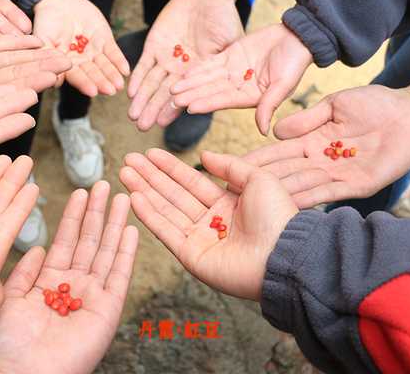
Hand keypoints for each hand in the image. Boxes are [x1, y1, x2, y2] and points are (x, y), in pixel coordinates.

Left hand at [0, 181, 138, 373]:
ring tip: (123, 197)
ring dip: (115, 224)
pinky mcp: (107, 309)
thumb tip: (36, 248)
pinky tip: (131, 229)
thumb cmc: (7, 348)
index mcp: (50, 282)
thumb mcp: (4, 301)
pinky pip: (119, 275)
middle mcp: (74, 286)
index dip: (74, 216)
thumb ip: (21, 274)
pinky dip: (126, 252)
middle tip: (106, 183)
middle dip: (98, 212)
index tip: (81, 191)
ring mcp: (93, 296)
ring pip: (107, 251)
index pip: (65, 240)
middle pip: (90, 241)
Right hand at [33, 0, 129, 96]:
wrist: (58, 1)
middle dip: (102, 81)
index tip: (93, 91)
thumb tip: (53, 81)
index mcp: (66, 63)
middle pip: (93, 73)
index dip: (84, 83)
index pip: (76, 75)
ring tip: (119, 84)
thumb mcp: (43, 40)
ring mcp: (94, 51)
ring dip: (112, 74)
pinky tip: (125, 70)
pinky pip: (113, 52)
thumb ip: (47, 58)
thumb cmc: (46, 22)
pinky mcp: (105, 40)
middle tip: (110, 91)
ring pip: (105, 65)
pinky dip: (119, 60)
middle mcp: (81, 60)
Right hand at [120, 149, 296, 299]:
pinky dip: (149, 215)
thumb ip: (230, 166)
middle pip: (173, 194)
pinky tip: (134, 197)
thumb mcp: (259, 180)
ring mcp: (199, 239)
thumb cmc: (278, 217)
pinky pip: (166, 231)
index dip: (170, 167)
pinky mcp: (191, 256)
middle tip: (128, 160)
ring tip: (124, 173)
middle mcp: (210, 221)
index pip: (190, 181)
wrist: (284, 254)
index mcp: (227, 204)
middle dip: (150, 177)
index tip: (150, 153)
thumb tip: (205, 155)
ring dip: (144, 191)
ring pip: (165, 210)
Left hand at [128, 0, 242, 130]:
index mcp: (200, 74)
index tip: (162, 124)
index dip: (173, 109)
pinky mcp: (154, 46)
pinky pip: (144, 65)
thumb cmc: (224, 17)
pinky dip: (137, 77)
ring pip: (152, 83)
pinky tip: (130, 92)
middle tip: (141, 127)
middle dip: (153, 110)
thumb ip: (226, 63)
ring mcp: (168, 60)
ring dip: (142, 99)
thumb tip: (227, 84)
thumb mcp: (231, 42)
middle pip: (165, 94)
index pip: (186, 95)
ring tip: (133, 116)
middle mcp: (181, 72)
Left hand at [171, 23, 312, 134]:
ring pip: (207, 79)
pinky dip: (197, 69)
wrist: (298, 36)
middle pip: (211, 92)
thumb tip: (264, 132)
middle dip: (192, 96)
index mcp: (251, 97)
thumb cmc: (295, 62)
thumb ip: (269, 105)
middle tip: (171, 101)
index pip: (224, 101)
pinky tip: (183, 74)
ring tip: (172, 89)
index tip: (189, 108)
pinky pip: (210, 63)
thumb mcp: (284, 85)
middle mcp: (239, 87)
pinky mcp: (230, 56)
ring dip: (190, 84)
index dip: (207, 104)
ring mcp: (233, 72)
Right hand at [241, 82, 409, 207]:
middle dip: (255, 184)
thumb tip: (274, 131)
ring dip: (276, 196)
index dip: (253, 161)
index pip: (276, 153)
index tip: (226, 166)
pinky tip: (287, 205)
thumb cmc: (375, 104)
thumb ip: (306, 120)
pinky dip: (307, 199)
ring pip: (300, 186)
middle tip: (226, 194)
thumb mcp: (334, 106)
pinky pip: (328, 194)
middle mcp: (320, 162)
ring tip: (249, 207)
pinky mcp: (357, 185)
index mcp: (313, 142)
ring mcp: (338, 175)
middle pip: (282, 174)